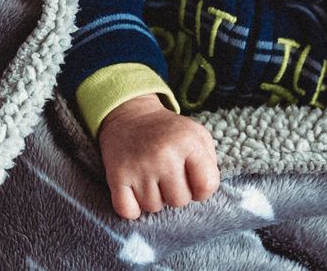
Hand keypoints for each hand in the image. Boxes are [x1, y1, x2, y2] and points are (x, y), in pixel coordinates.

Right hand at [95, 94, 220, 219]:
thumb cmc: (168, 133)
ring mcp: (139, 166)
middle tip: (166, 176)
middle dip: (175, 193)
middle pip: (179, 201)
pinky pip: (128, 211)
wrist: (129, 115)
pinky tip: (134, 192)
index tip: (191, 179)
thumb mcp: (197, 135)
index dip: (201, 189)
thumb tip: (204, 193)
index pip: (207, 187)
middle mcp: (163, 154)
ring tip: (150, 178)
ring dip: (153, 198)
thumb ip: (209, 163)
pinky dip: (132, 208)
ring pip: (154, 207)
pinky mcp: (117, 175)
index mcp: (188, 142)